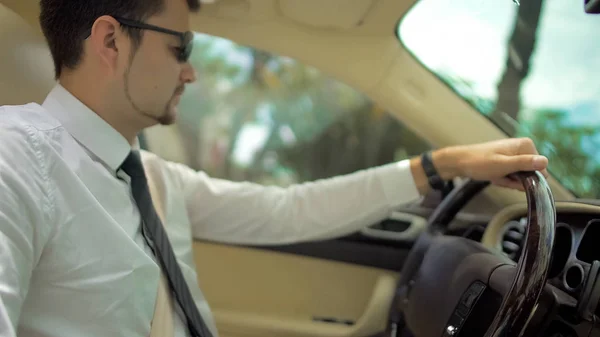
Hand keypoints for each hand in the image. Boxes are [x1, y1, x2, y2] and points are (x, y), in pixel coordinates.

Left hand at [411, 138, 548, 193]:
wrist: (460, 163)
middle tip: (501, 177)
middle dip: (515, 180)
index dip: (526, 178)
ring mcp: (515, 155)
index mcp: (525, 145)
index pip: (540, 169)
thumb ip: (524, 164)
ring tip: (496, 176)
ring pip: (521, 177)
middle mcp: (523, 148)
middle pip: (530, 174)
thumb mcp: (503, 165)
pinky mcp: (508, 162)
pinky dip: (503, 180)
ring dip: (508, 181)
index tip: (511, 177)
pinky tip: (494, 176)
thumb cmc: (479, 162)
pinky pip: (512, 176)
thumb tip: (545, 162)